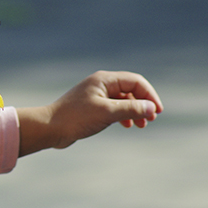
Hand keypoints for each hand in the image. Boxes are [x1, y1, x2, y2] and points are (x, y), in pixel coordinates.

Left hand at [16, 71, 161, 155]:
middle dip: (143, 103)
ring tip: (141, 126)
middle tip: (150, 120)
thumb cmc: (76, 118)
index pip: (135, 82)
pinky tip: (126, 125)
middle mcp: (101, 84)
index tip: (158, 112)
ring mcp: (96, 95)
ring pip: (123, 99)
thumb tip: (151, 108)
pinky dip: (123, 115)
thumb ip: (131, 109)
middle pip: (131, 89)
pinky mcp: (92, 107)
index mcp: (105, 80)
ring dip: (135, 111)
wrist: (50, 128)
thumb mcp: (107, 113)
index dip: (149, 95)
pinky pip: (114, 107)